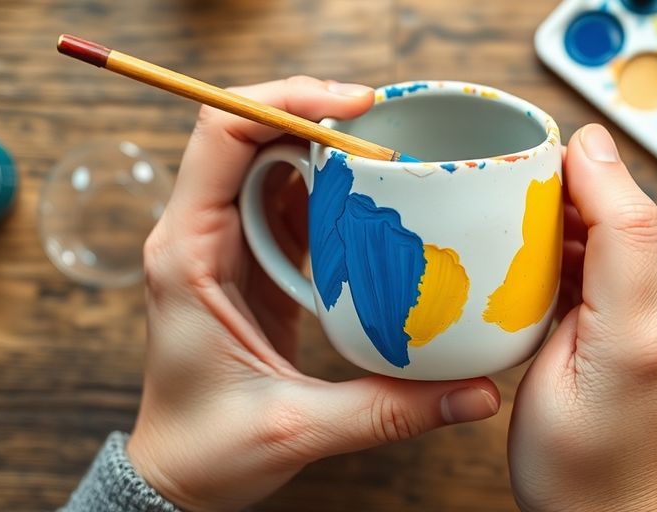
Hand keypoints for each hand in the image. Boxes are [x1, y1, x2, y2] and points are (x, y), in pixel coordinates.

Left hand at [127, 76, 499, 511]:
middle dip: (319, 115)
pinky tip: (378, 197)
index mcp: (188, 255)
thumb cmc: (209, 452)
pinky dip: (333, 188)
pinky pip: (291, 201)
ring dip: (329, 148)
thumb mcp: (299, 429)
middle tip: (391, 126)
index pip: (221, 137)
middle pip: (250, 133)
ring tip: (394, 152)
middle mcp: (199, 235)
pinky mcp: (253, 262)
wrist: (179, 475)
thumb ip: (390, 410)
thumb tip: (476, 394)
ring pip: (273, 161)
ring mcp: (226, 245)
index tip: (356, 107)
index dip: (284, 102)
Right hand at [508, 125, 656, 510]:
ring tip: (513, 224)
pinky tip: (541, 261)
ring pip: (619, 233)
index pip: (628, 210)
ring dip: (571, 219)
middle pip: (625, 213)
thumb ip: (583, 271)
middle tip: (503, 192)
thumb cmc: (580, 467)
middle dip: (568, 191)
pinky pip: (620, 262)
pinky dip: (581, 250)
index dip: (581, 170)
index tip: (529, 151)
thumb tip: (587, 174)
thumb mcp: (558, 373)